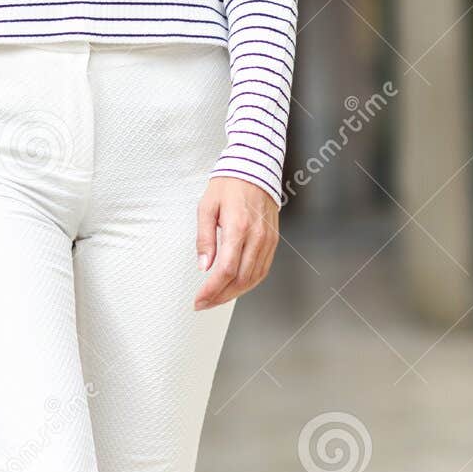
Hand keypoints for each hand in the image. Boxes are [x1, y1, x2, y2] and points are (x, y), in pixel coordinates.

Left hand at [194, 176, 279, 309]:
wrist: (254, 168)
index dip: (212, 290)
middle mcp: (256, 236)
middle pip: (241, 279)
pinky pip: (262, 269)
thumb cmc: (229, 185)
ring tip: (216, 298)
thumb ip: (205, 239)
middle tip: (204, 303)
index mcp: (238, 227)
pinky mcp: (273, 240)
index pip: (226, 270)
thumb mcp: (206, 207)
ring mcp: (268, 240)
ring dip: (234, 293)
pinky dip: (248, 283)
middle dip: (220, 297)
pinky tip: (235, 286)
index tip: (199, 299)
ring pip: (253, 278)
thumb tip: (204, 266)